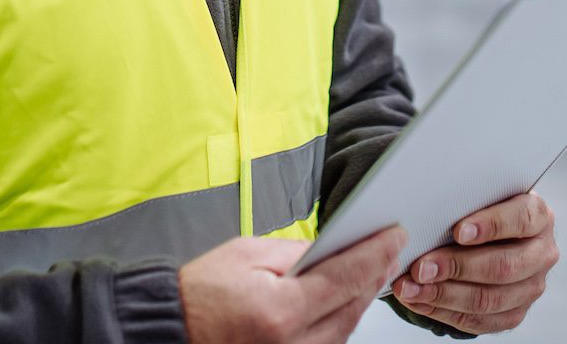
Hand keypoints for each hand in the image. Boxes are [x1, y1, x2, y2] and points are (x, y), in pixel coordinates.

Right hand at [181, 225, 407, 343]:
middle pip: (352, 307)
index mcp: (280, 312)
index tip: (393, 235)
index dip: (375, 253)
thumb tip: (331, 250)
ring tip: (374, 270)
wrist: (172, 329)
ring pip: (346, 330)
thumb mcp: (246, 254)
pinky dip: (341, 321)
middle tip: (391, 248)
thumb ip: (295, 252)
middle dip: (375, 274)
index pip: (345, 277)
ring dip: (361, 299)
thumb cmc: (201, 293)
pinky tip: (346, 300)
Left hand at [390, 193, 558, 334]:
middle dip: (457, 267)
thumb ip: (468, 201)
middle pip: (503, 266)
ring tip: (412, 288)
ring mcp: (532, 287)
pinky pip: (481, 321)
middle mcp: (541, 253)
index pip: (520, 220)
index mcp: (539, 216)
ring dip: (445, 295)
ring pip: (490, 299)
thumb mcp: (483, 196)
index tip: (458, 231)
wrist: (495, 235)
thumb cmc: (483, 211)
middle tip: (422, 268)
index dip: (490, 226)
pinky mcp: (515, 312)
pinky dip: (446, 312)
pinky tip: (422, 301)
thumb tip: (429, 213)